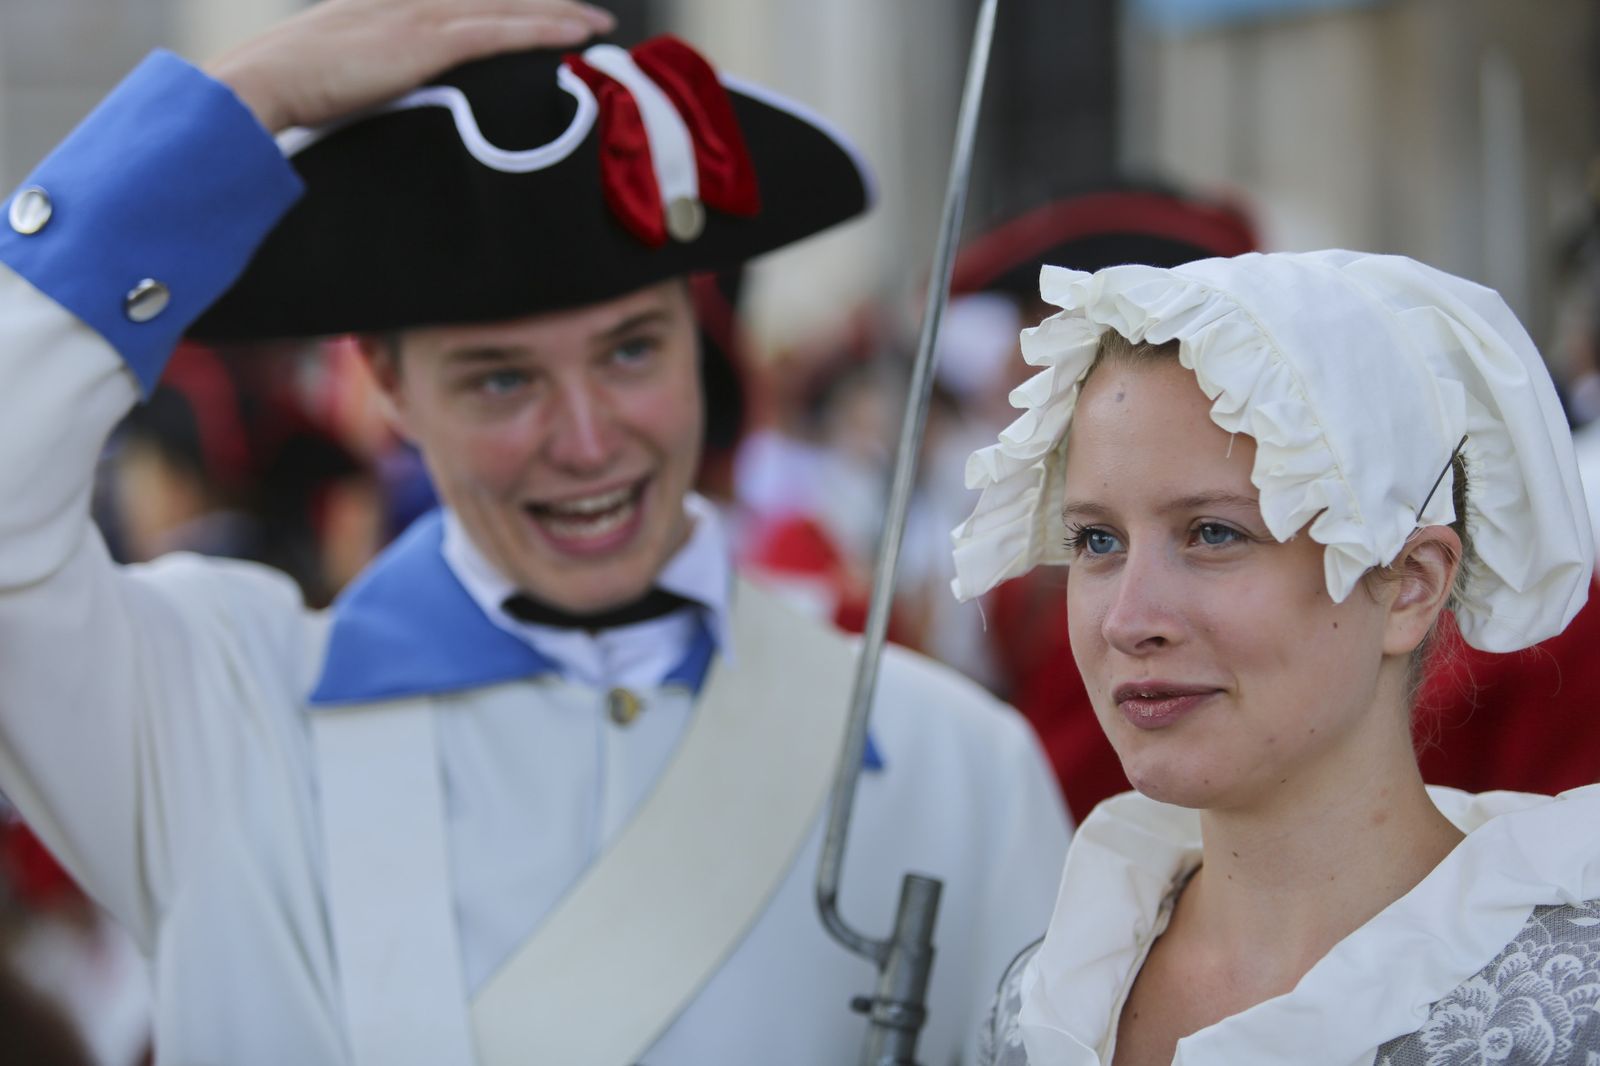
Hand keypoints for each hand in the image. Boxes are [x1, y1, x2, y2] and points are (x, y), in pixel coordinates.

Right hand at [206, 0, 614, 132]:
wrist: (259, 83)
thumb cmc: (282, 94)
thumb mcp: (330, 81)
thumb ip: (361, 84)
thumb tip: (369, 107)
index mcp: (382, 9)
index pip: (457, 3)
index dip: (500, 6)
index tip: (532, 12)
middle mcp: (404, 3)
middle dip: (540, 3)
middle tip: (586, 14)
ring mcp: (416, 17)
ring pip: (503, 6)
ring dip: (555, 12)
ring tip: (596, 23)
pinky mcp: (424, 42)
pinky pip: (498, 31)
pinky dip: (541, 29)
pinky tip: (576, 33)